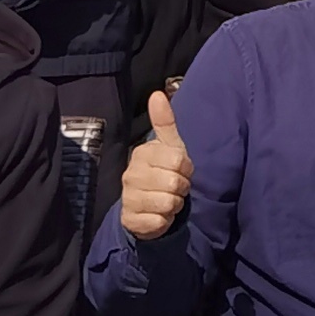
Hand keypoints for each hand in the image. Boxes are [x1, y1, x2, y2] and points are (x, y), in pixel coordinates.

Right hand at [116, 91, 192, 239]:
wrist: (146, 206)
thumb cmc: (162, 171)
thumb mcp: (169, 146)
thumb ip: (164, 122)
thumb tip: (157, 94)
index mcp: (142, 154)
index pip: (178, 161)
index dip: (186, 169)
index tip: (180, 170)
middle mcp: (131, 175)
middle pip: (175, 183)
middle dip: (181, 188)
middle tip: (174, 187)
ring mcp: (128, 198)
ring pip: (168, 203)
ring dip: (174, 205)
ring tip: (166, 200)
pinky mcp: (130, 220)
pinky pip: (160, 221)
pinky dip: (165, 220)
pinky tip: (158, 214)